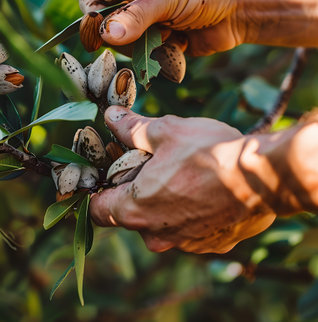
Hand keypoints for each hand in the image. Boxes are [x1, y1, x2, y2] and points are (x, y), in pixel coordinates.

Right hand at [80, 0, 317, 54]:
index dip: (99, 11)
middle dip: (125, 33)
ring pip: (122, 43)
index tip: (115, 22)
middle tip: (148, 30)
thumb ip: (138, 15)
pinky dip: (157, 54)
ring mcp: (141, 19)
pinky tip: (177, 43)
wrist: (238, 12)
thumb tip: (106, 34)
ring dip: (145, 44)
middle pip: (104, 23)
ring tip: (170, 33)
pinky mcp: (153, 39)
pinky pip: (141, 54)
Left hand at [90, 106, 276, 253]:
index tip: (111, 174)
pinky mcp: (212, 245)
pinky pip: (192, 228)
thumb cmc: (208, 152)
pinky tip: (209, 190)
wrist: (261, 177)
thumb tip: (111, 116)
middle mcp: (156, 235)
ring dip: (168, 202)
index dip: (100, 190)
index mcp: (135, 209)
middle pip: (133, 214)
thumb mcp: (164, 131)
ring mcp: (185, 244)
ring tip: (187, 174)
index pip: (98, 210)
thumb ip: (132, 128)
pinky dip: (193, 211)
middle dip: (138, 190)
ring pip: (163, 222)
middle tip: (156, 164)